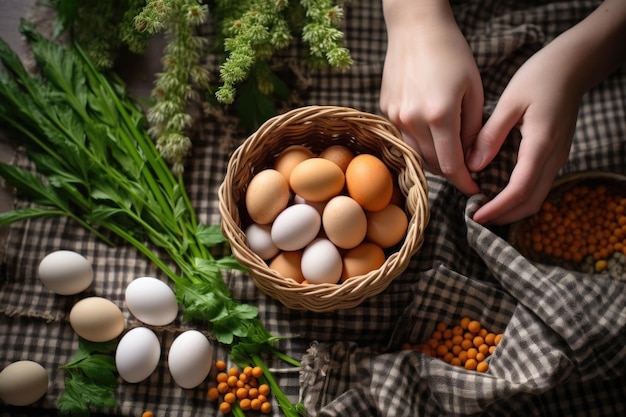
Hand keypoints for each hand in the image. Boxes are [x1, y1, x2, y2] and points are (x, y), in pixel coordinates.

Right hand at [380, 0, 482, 194]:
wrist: (415, 28)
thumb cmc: (451, 52)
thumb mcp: (473, 89)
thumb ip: (473, 128)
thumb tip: (473, 159)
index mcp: (439, 115)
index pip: (452, 165)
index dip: (465, 183)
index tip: (475, 190)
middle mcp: (412, 120)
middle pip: (432, 164)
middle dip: (451, 172)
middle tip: (467, 171)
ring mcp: (395, 117)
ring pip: (415, 153)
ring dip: (433, 158)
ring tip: (450, 152)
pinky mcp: (385, 110)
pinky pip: (404, 137)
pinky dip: (419, 141)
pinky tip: (431, 131)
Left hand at [468, 0, 625, 224]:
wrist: (573, 65)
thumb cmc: (540, 77)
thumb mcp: (510, 102)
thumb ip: (491, 135)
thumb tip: (473, 166)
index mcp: (541, 145)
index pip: (519, 191)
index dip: (497, 208)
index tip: (475, 215)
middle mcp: (553, 157)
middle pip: (531, 202)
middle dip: (503, 216)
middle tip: (475, 218)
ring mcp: (558, 157)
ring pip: (537, 197)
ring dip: (511, 208)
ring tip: (484, 208)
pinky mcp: (555, 154)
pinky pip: (538, 185)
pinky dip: (519, 196)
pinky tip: (499, 191)